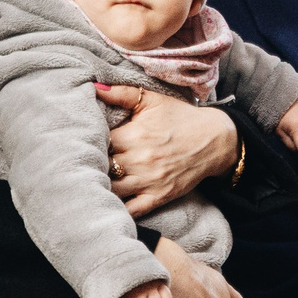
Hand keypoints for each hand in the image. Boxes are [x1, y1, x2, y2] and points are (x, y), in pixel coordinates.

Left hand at [97, 85, 237, 214]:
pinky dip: (118, 209)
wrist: (214, 140)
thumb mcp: (151, 100)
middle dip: (91, 164)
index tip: (83, 141)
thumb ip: (121, 93)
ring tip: (92, 180)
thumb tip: (94, 87)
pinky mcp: (158, 197)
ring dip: (100, 185)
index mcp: (134, 135)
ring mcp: (148, 181)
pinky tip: (108, 203)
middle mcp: (139, 160)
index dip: (88, 142)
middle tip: (83, 162)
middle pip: (101, 167)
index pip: (97, 142)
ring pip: (111, 190)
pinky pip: (132, 210)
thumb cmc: (180, 118)